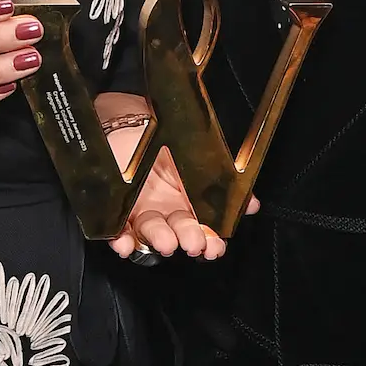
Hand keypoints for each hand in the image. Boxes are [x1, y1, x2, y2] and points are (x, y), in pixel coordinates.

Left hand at [92, 100, 230, 261]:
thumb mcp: (204, 157)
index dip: (210, 242)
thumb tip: (250, 203)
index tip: (213, 247)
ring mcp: (140, 211)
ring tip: (165, 242)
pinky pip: (117, 230)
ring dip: (158, 240)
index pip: (203, 230)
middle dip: (187, 239)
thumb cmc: (168, 137)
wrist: (134, 118)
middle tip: (193, 243)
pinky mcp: (115, 209)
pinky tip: (126, 244)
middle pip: (179, 233)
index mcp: (190, 203)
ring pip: (150, 233)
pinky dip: (121, 240)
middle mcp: (167, 211)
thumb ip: (226, 182)